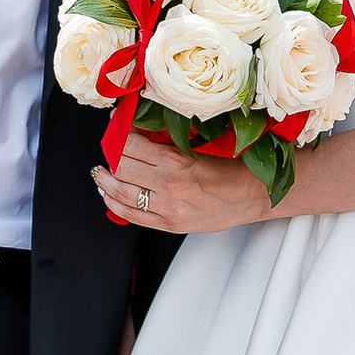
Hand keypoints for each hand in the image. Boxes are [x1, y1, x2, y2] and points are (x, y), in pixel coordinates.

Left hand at [93, 137, 271, 234]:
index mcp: (177, 159)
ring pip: (121, 193)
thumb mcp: (198, 149)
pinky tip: (109, 196)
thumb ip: (168, 145)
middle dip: (110, 158)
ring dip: (105, 182)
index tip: (115, 129)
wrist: (253, 196)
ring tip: (101, 174)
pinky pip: (132, 216)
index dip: (117, 136)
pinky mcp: (169, 224)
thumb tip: (139, 137)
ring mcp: (167, 207)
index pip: (130, 145)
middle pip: (121, 168)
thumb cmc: (232, 170)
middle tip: (108, 153)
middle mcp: (168, 184)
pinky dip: (114, 205)